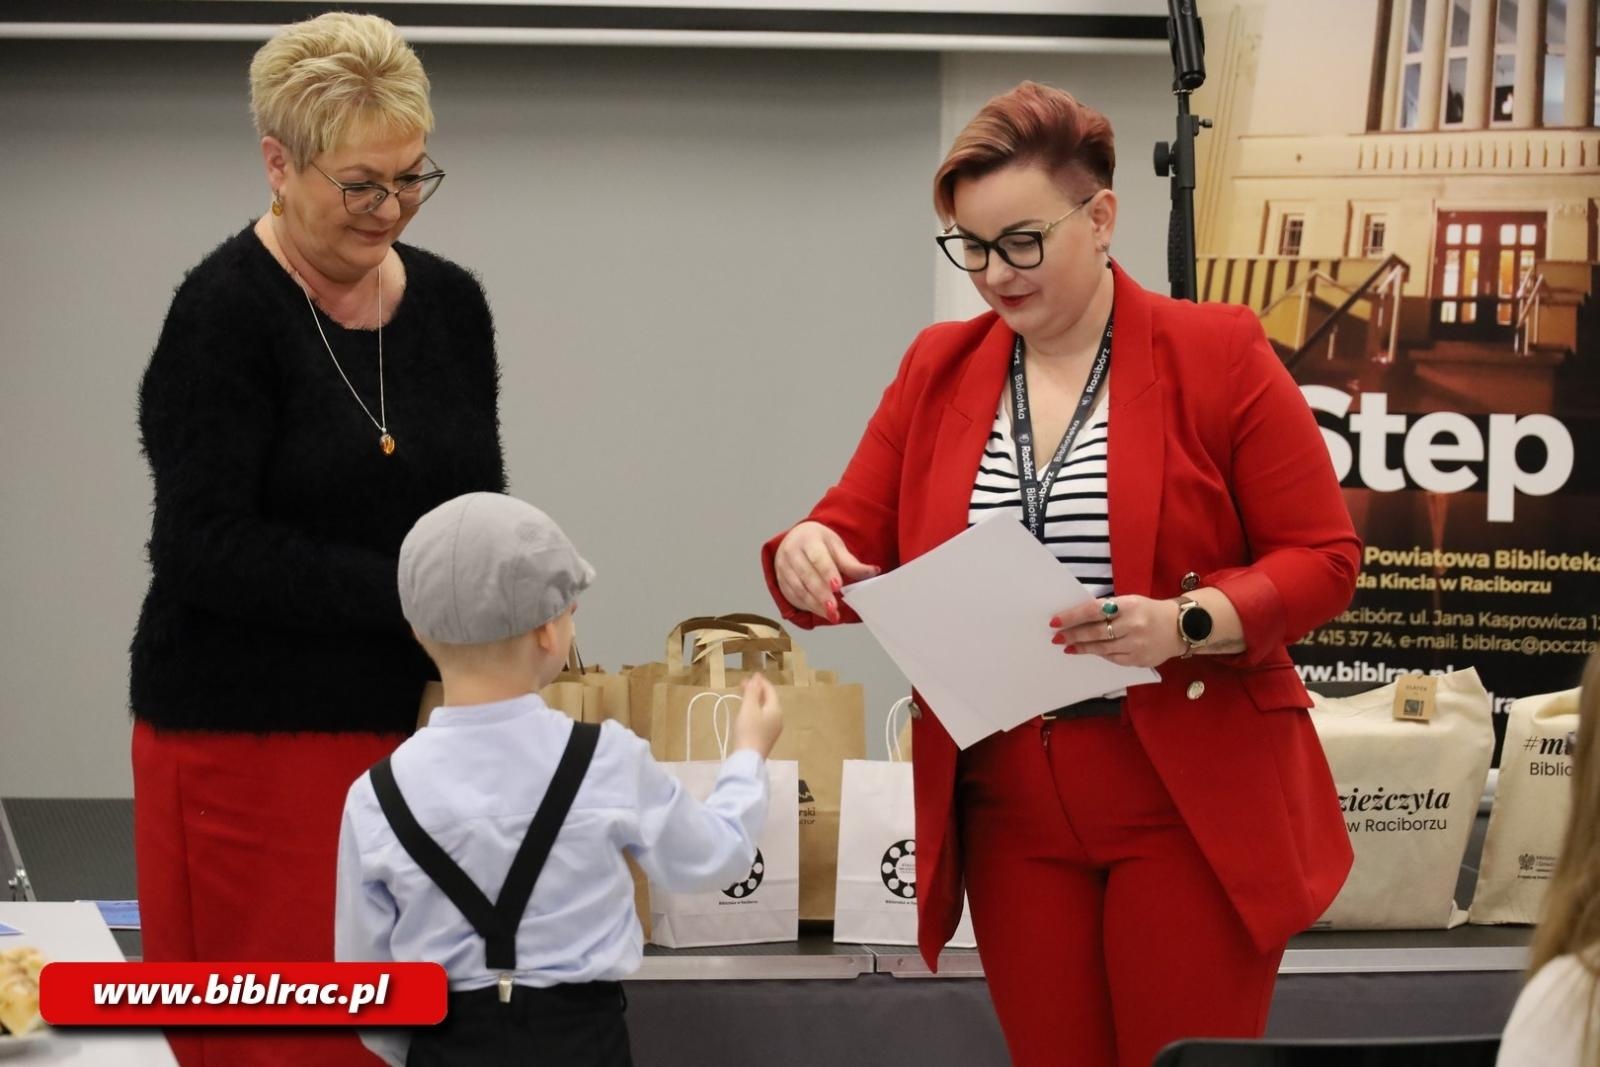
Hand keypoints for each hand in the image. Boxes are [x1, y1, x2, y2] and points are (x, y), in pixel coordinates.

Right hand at [733, 674, 783, 757]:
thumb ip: (752, 693)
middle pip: (769, 700)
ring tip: (744, 695)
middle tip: (743, 684)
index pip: (770, 691)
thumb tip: (756, 680)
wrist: (748, 758)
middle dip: (757, 690)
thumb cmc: (749, 730)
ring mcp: (773, 729)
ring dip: (755, 700)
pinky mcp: (766, 737)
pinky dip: (755, 710)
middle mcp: (778, 718)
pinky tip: (747, 711)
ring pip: (765, 709)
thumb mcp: (749, 708)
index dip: (761, 682)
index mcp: (776, 710)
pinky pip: (763, 717)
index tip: (752, 674)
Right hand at [773, 521, 879, 623]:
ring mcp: (783, 568)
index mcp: (807, 539)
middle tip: (834, 609)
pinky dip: (808, 607)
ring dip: (815, 604)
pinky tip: (822, 612)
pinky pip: (793, 597)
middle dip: (821, 594)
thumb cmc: (819, 543)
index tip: (837, 586)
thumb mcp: (836, 546)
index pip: (817, 557)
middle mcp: (791, 552)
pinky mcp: (780, 582)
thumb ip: (851, 562)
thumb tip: (873, 572)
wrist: (796, 540)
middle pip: (807, 576)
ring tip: (832, 615)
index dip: (827, 573)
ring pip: (798, 589)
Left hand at [1049, 595, 1184, 669]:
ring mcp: (1137, 645)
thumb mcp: (1130, 601)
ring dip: (1082, 648)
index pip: (1094, 610)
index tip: (1056, 621)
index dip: (1072, 616)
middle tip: (1056, 637)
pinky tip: (1089, 651)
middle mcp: (1133, 625)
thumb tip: (1077, 617)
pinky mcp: (1139, 660)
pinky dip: (1099, 654)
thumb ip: (1108, 608)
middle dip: (1073, 635)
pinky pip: (1113, 658)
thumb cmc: (1148, 611)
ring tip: (1067, 646)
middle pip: (1095, 632)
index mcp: (1129, 605)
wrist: (1181, 627)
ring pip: (1102, 648)